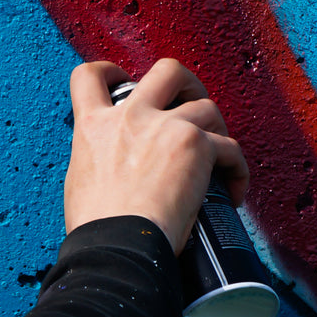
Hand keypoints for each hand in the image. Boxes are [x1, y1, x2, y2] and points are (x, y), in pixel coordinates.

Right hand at [63, 58, 248, 253]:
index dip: (110, 72)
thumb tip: (115, 174)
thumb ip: (97, 162)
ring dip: (216, 128)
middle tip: (192, 108)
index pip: (90, 76)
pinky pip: (231, 147)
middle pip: (167, 70)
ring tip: (217, 158)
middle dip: (187, 84)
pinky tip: (233, 192)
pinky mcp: (197, 145)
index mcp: (94, 126)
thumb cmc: (98, 230)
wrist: (119, 246)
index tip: (123, 81)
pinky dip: (237, 169)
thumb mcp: (80, 182)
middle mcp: (131, 117)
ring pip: (207, 106)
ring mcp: (167, 126)